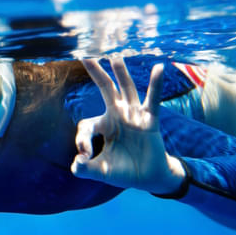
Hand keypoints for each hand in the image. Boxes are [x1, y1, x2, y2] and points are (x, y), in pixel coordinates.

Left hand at [71, 57, 186, 194]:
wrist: (147, 179)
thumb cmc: (123, 171)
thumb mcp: (101, 171)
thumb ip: (85, 169)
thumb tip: (76, 164)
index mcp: (103, 125)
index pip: (86, 125)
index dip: (82, 140)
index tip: (84, 156)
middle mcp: (118, 115)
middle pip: (105, 89)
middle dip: (96, 74)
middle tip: (87, 56)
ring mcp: (134, 116)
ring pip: (127, 90)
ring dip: (122, 74)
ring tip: (116, 58)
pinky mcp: (149, 121)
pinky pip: (153, 100)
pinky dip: (156, 85)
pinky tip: (159, 68)